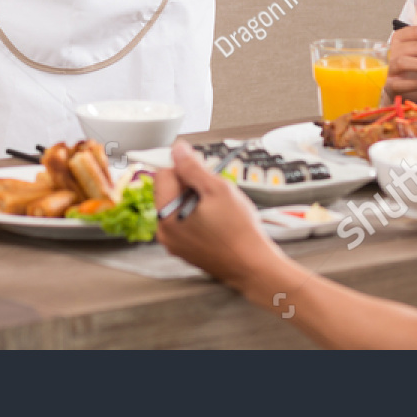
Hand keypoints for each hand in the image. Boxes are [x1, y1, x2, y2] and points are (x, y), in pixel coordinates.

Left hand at [152, 141, 282, 288]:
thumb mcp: (217, 189)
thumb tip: (178, 150)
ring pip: (178, 206)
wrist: (253, 267)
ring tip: (218, 207)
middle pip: (169, 191)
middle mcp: (164, 231)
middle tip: (214, 189)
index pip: (163, 174)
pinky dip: (198, 216)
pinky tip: (218, 220)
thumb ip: (192, 167)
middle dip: (190, 184)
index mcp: (166, 215)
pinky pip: (185, 223)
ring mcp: (174, 243)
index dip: (184, 167)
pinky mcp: (185, 250)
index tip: (201, 169)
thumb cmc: (239, 231)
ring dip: (194, 200)